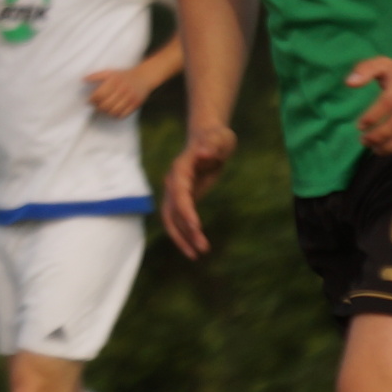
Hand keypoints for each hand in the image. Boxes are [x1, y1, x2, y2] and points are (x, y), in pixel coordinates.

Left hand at [84, 66, 152, 117]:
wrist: (143, 77)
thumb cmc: (124, 75)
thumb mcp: (110, 72)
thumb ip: (96, 76)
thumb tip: (83, 79)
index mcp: (115, 81)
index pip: (99, 95)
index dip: (92, 100)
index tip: (89, 101)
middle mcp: (122, 89)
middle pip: (105, 105)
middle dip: (98, 107)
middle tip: (95, 106)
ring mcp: (130, 98)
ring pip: (113, 112)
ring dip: (106, 113)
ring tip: (103, 109)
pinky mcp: (135, 104)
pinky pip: (123, 115)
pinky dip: (115, 116)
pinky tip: (112, 112)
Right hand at [162, 121, 235, 259]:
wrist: (209, 139)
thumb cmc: (216, 138)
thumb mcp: (219, 139)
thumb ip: (212, 145)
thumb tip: (203, 153)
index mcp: (180, 169)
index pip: (179, 193)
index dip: (186, 210)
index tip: (196, 226)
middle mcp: (173, 183)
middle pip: (172, 211)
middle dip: (184, 231)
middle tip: (201, 249)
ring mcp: (175, 192)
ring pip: (173, 220)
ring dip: (183, 238)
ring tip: (199, 253)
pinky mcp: (182, 200)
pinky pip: (179, 220)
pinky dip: (185, 234)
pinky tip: (196, 247)